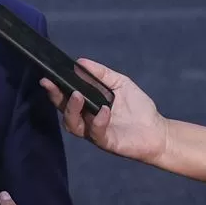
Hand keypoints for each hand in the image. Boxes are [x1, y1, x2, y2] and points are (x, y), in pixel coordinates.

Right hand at [40, 59, 167, 166]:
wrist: (158, 131)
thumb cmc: (138, 108)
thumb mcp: (120, 84)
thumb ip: (101, 74)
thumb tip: (80, 62)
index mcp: (87, 106)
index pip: (66, 97)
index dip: (55, 88)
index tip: (47, 77)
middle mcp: (86, 120)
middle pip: (63, 111)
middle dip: (56, 98)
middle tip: (52, 84)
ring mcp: (94, 133)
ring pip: (73, 125)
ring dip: (72, 109)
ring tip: (78, 95)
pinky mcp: (106, 142)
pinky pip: (96, 133)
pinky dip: (98, 121)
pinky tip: (104, 110)